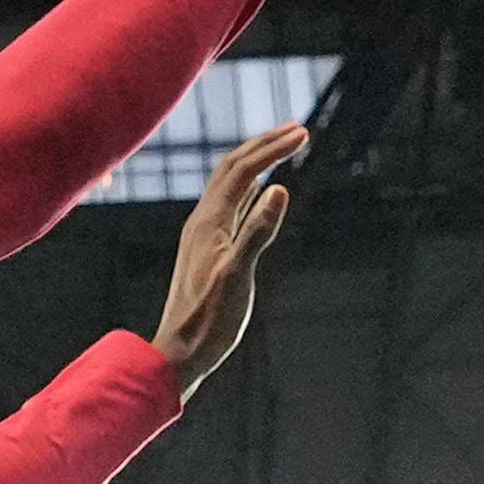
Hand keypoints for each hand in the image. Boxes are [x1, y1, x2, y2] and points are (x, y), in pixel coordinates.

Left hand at [150, 126, 304, 388]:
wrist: (179, 353)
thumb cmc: (209, 322)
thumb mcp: (238, 276)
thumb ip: (258, 232)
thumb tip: (279, 189)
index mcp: (209, 222)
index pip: (244, 170)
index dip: (273, 148)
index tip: (303, 134)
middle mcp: (203, 222)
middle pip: (233, 168)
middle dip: (265, 145)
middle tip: (299, 130)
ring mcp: (204, 235)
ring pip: (231, 185)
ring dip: (257, 162)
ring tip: (284, 147)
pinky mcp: (208, 250)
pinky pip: (231, 207)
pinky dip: (250, 189)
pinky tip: (261, 190)